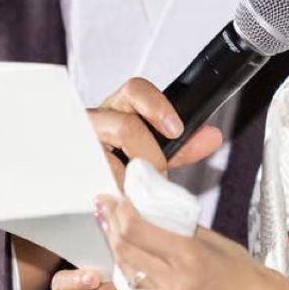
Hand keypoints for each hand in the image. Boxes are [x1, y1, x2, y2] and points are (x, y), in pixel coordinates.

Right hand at [90, 78, 223, 186]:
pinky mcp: (76, 170)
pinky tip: (122, 199)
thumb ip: (185, 145)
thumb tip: (212, 137)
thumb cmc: (128, 159)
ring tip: (141, 192)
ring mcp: (82, 144)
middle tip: (160, 174)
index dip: (157, 107)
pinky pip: (92, 179)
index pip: (135, 90)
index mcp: (120, 106)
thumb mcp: (159, 150)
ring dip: (129, 177)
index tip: (176, 130)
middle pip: (125, 126)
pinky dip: (111, 190)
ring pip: (107, 155)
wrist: (100, 182)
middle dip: (150, 154)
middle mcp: (98, 120)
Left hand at [95, 196, 288, 289]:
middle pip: (123, 247)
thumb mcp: (210, 238)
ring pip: (123, 267)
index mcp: (188, 255)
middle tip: (110, 207)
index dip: (121, 210)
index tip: (118, 197)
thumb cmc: (239, 271)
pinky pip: (131, 287)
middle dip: (112, 223)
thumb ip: (175, 223)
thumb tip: (146, 206)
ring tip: (115, 225)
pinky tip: (129, 254)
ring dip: (115, 244)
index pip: (136, 229)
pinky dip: (127, 267)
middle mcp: (172, 281)